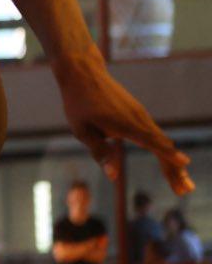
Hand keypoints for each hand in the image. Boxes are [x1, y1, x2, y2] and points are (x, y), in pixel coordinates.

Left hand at [54, 48, 192, 192]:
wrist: (83, 73)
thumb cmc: (79, 103)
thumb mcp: (81, 130)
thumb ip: (99, 152)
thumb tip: (113, 176)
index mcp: (125, 123)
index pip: (152, 141)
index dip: (168, 154)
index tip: (185, 163)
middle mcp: (139, 119)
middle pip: (163, 146)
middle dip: (175, 170)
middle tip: (185, 190)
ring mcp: (141, 115)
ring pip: (162, 142)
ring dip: (173, 164)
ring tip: (182, 186)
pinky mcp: (139, 114)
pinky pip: (156, 135)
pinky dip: (165, 151)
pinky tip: (170, 164)